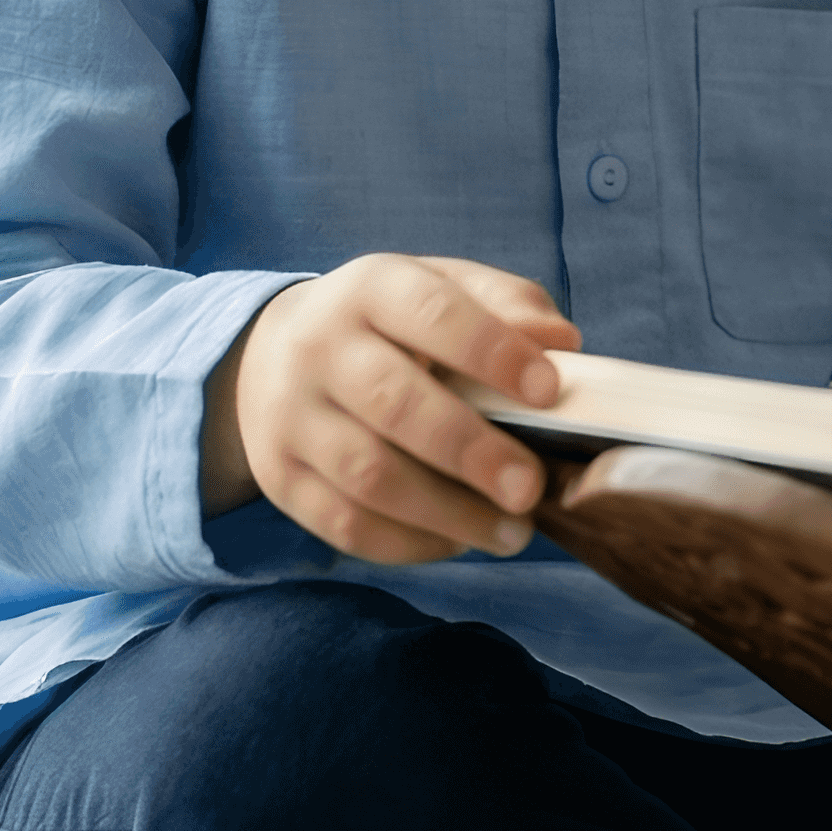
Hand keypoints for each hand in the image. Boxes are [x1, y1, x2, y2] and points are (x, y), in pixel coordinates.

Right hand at [207, 254, 577, 562]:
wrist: (269, 356)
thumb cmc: (387, 325)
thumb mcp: (440, 289)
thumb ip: (506, 304)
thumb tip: (562, 341)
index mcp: (371, 288)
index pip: (432, 312)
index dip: (493, 352)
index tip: (548, 391)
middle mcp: (320, 347)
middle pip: (395, 403)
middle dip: (471, 451)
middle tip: (531, 488)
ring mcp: (292, 416)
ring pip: (368, 475)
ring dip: (449, 513)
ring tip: (512, 531)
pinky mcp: (280, 477)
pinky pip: (344, 523)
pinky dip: (408, 542)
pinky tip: (456, 540)